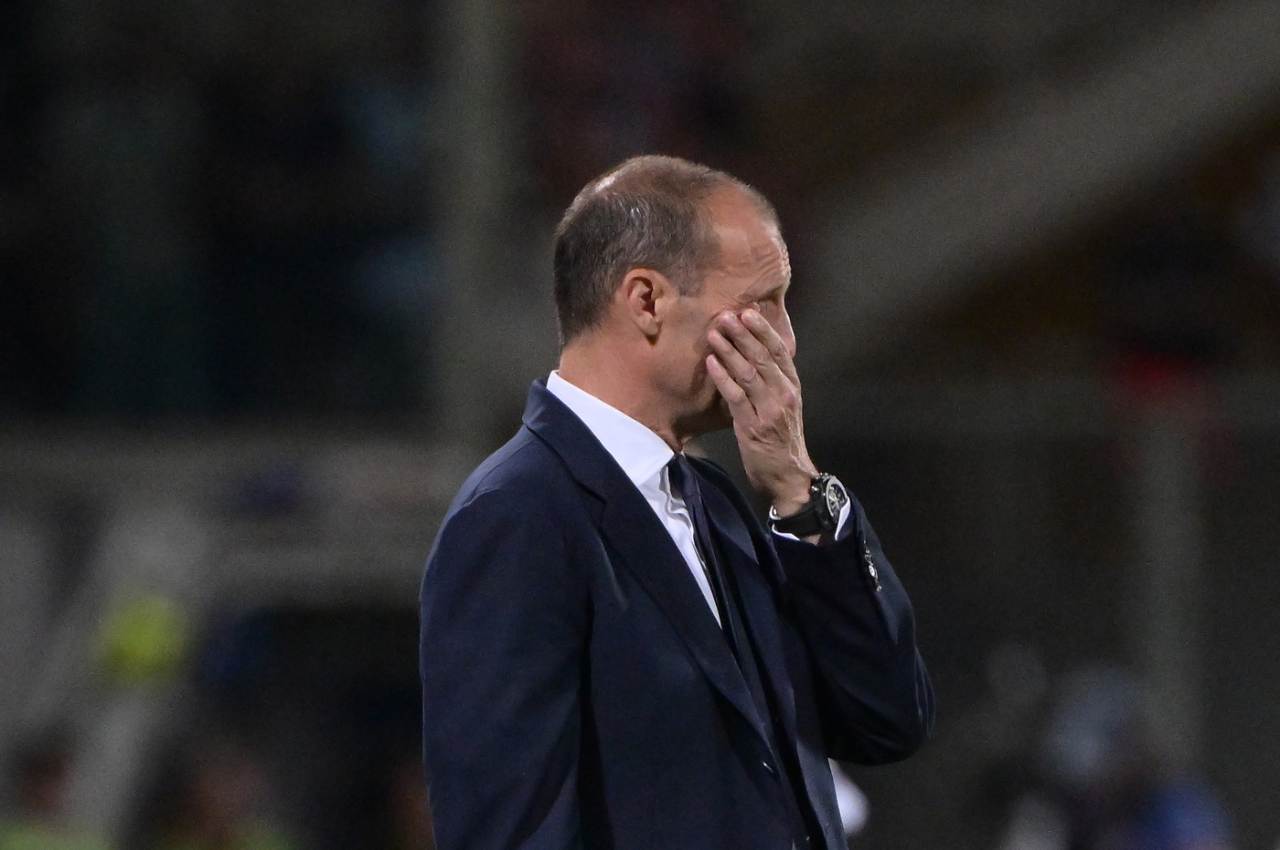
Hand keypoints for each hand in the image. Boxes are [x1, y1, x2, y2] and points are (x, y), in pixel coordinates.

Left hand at [705, 309, 817, 515]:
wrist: (789, 477)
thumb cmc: (782, 440)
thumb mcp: (784, 406)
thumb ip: (772, 382)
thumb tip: (751, 354)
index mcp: (792, 387)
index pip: (780, 352)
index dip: (764, 330)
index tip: (749, 311)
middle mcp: (784, 395)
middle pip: (763, 357)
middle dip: (743, 334)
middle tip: (726, 315)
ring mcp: (769, 410)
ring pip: (748, 373)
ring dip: (730, 350)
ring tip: (714, 333)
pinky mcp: (753, 426)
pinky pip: (736, 396)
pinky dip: (723, 377)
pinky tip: (711, 362)